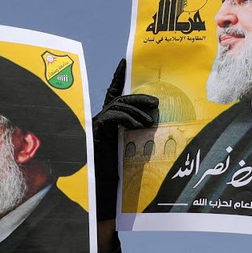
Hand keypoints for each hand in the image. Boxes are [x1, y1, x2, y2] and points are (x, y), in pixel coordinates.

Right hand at [90, 60, 157, 221]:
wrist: (100, 190)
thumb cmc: (114, 175)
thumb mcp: (129, 150)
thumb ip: (136, 135)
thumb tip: (155, 125)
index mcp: (107, 122)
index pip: (113, 94)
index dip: (117, 77)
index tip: (123, 61)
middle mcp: (99, 120)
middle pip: (119, 99)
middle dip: (138, 97)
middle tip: (156, 101)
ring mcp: (95, 125)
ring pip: (117, 106)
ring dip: (137, 110)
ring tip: (152, 119)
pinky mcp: (95, 131)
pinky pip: (113, 117)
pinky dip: (128, 118)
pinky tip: (140, 126)